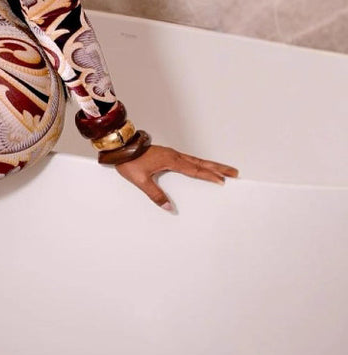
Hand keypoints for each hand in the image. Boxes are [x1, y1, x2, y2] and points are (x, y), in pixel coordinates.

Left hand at [114, 144, 238, 210]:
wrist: (120, 147)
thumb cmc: (128, 161)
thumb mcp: (140, 181)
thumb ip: (155, 195)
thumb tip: (168, 208)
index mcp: (171, 160)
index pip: (195, 170)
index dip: (210, 175)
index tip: (223, 181)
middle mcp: (174, 155)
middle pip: (201, 163)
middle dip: (219, 168)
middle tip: (235, 172)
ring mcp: (171, 154)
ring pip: (196, 160)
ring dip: (211, 165)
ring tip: (224, 170)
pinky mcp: (167, 154)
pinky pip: (188, 160)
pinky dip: (199, 164)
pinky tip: (201, 167)